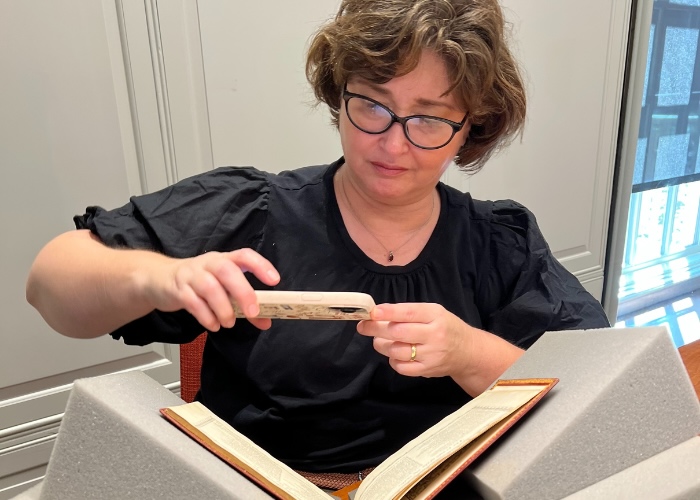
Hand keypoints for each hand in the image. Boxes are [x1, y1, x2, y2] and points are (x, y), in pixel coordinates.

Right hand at [145, 248, 279, 330]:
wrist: (159, 279)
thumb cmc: (198, 283)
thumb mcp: (222, 288)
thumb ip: (244, 304)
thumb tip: (266, 321)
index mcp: (224, 260)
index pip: (244, 255)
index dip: (260, 266)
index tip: (274, 281)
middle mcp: (208, 264)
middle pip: (227, 270)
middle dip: (243, 292)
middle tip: (252, 312)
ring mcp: (191, 275)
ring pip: (210, 287)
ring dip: (223, 308)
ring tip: (229, 323)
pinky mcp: (178, 290)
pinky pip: (193, 302)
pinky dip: (206, 317)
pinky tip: (213, 325)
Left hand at [356, 302, 473, 379]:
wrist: (468, 352)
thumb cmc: (445, 327)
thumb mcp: (433, 312)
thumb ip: (408, 312)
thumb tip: (377, 315)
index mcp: (435, 315)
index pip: (408, 313)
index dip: (388, 313)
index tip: (372, 312)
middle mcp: (434, 335)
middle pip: (398, 333)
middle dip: (376, 329)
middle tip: (364, 326)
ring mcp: (431, 354)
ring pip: (396, 350)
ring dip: (382, 345)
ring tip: (380, 340)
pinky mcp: (427, 370)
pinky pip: (401, 367)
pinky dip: (392, 360)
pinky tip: (395, 354)